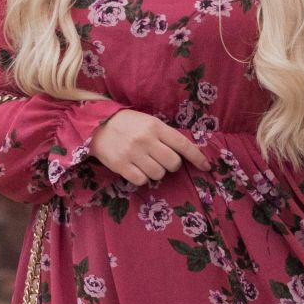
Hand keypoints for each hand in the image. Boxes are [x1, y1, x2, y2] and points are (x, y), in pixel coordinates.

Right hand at [90, 108, 210, 185]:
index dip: (197, 157)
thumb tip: (188, 153)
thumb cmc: (129, 125)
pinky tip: (136, 169)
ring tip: (146, 163)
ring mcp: (133, 153)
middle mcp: (146, 140)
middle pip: (173, 163)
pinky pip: (142, 180)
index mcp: (156, 127)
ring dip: (156, 172)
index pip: (183, 144)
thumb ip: (166, 136)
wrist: (97, 126)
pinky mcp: (121, 165)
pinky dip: (142, 178)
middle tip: (162, 160)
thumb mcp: (149, 122)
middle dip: (172, 165)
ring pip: (158, 174)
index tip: (206, 167)